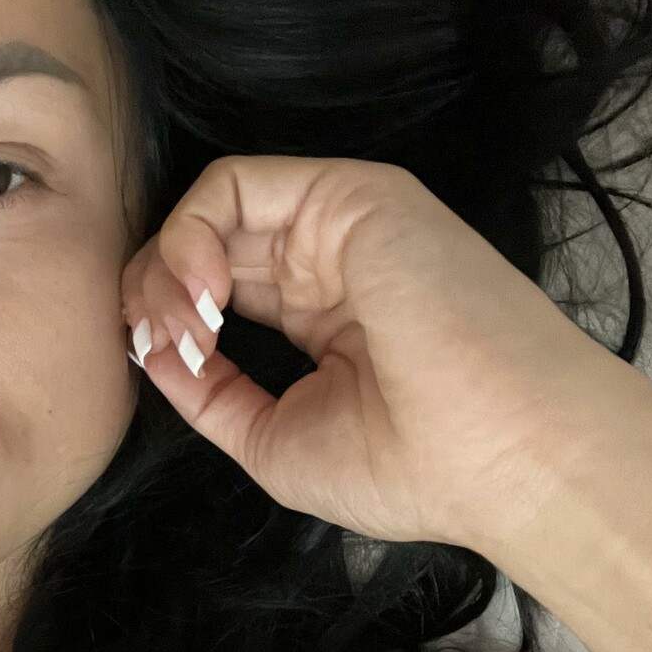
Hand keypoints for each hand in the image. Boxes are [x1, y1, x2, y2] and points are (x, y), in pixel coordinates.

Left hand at [120, 154, 646, 553]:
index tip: (161, 367)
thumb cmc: (410, 467)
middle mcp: (329, 264)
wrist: (502, 455)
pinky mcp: (350, 195)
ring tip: (181, 328)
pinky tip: (201, 293)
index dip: (169, 322)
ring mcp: (340, 226)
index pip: (219, 293)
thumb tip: (150, 353)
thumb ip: (209, 395)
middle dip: (153, 292)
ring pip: (212, 211)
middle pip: (206, 248)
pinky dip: (190, 232)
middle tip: (155, 343)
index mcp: (324, 319)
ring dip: (167, 266)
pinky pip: (233, 184)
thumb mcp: (275, 442)